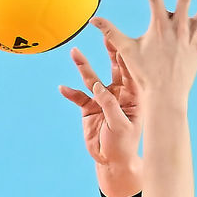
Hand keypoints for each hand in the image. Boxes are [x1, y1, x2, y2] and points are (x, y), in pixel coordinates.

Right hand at [60, 40, 141, 175]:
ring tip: (75, 52)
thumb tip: (98, 87)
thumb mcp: (120, 126)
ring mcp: (102, 100)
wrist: (111, 162)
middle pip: (114, 68)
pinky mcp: (88, 108)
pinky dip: (71, 93)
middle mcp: (118, 94)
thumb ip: (110, 105)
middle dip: (109, 51)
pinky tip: (63, 88)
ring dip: (84, 66)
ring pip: (92, 78)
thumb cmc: (123, 146)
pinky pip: (78, 97)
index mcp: (133, 97)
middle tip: (104, 35)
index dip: (125, 55)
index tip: (121, 39)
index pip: (130, 71)